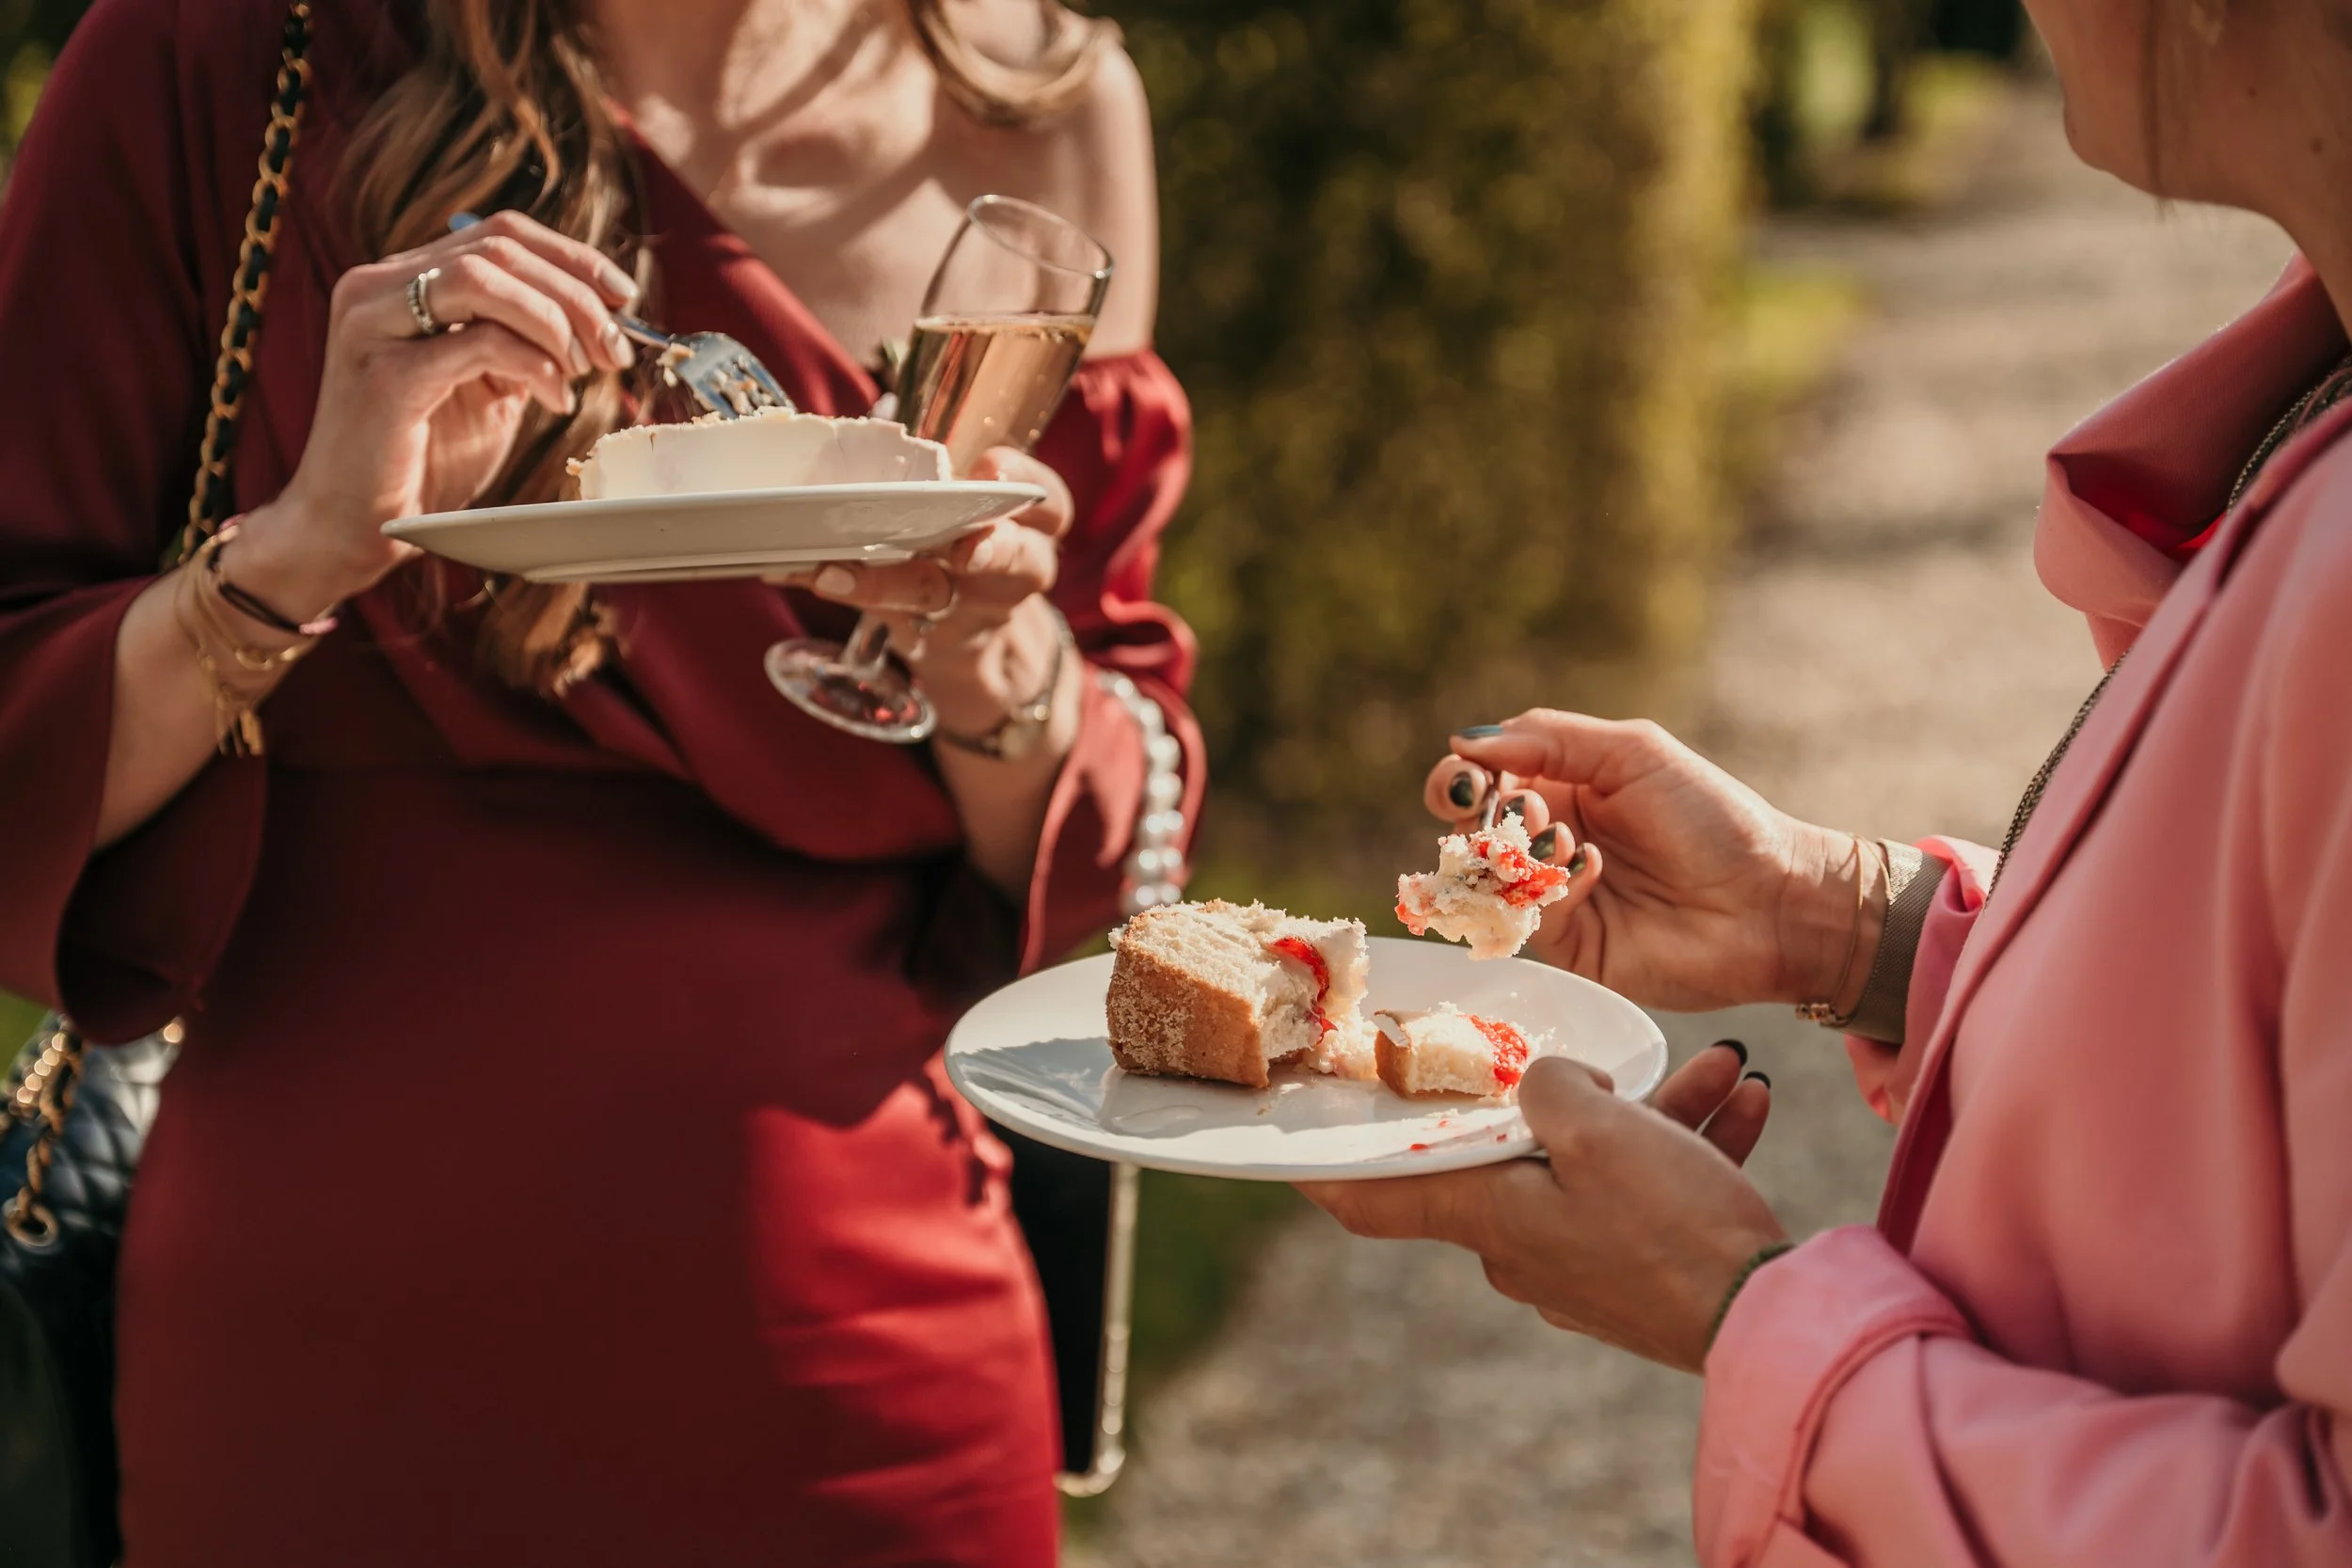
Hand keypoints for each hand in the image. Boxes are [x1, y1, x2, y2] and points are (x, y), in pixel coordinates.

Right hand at [233, 210, 638, 613]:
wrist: (355, 523)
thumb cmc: (424, 458)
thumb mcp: (487, 386)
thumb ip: (523, 342)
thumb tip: (598, 319)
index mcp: (401, 279)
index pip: (499, 234)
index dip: (571, 257)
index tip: (623, 297)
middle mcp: (376, 286)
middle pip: (500, 250)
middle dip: (576, 295)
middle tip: (615, 349)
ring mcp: (373, 325)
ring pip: (486, 279)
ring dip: (555, 321)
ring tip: (582, 370)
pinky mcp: (386, 375)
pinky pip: (480, 342)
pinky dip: (534, 365)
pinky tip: (555, 399)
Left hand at [783, 447, 1076, 741]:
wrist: (966, 643)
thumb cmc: (962, 546)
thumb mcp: (970, 510)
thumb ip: (937, 475)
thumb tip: (870, 415)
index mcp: (1028, 525)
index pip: (1047, 501)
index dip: (1027, 483)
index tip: (991, 470)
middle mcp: (1011, 572)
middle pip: (1023, 562)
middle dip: (997, 551)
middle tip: (968, 549)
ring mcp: (966, 612)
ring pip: (938, 598)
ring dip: (885, 586)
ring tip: (833, 573)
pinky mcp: (921, 640)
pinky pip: (881, 620)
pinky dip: (840, 593)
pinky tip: (801, 571)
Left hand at [1299, 1045, 1784, 1372]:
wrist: (1772, 1325)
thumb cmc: (1671, 1224)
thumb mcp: (1598, 1128)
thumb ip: (1549, 1085)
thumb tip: (1549, 1085)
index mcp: (1491, 1219)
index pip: (1379, 1199)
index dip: (1328, 1172)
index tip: (1287, 1152)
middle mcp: (1526, 1249)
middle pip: (1521, 1153)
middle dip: (1574, 1095)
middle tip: (1613, 1055)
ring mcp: (1588, 1265)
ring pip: (1603, 1162)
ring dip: (1660, 1111)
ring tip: (1718, 1067)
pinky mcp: (1647, 1274)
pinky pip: (1653, 1192)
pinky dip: (1690, 1147)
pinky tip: (1744, 1103)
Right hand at [1423, 712, 1864, 1012]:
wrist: (1773, 903)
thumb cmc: (1715, 819)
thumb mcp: (1633, 754)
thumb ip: (1549, 739)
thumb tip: (1465, 741)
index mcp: (1565, 789)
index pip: (1484, 780)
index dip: (1462, 778)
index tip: (1467, 779)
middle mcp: (1552, 842)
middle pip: (1471, 832)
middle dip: (1472, 818)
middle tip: (1494, 812)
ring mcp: (1558, 898)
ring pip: (1489, 878)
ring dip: (1509, 851)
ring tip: (1557, 836)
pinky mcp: (1571, 948)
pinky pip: (1529, 918)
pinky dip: (1551, 887)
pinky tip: (1592, 870)